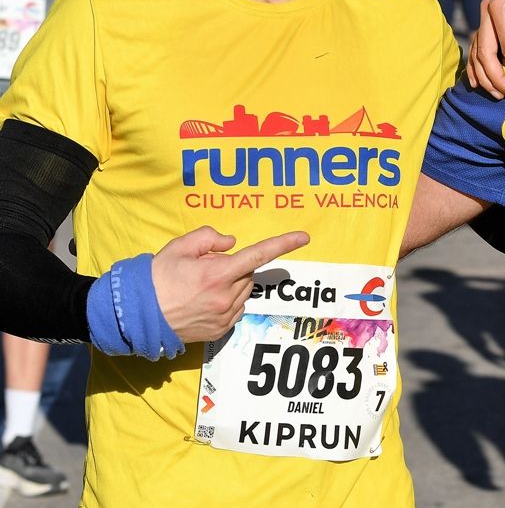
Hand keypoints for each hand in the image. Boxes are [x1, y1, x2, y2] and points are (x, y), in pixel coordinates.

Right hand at [150, 226, 309, 342]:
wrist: (135, 316)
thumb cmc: (155, 279)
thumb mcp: (179, 247)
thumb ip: (209, 238)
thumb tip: (232, 244)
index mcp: (217, 275)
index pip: (258, 255)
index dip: (283, 244)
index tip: (304, 238)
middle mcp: (225, 298)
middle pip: (247, 274)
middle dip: (234, 267)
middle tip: (205, 270)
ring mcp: (224, 317)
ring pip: (243, 292)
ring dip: (231, 285)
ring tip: (200, 288)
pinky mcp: (220, 332)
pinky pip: (236, 309)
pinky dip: (228, 301)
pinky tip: (203, 302)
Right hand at [468, 0, 504, 98]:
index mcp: (503, 4)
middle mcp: (487, 8)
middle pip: (485, 52)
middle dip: (498, 78)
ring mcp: (484, 15)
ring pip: (477, 52)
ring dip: (486, 77)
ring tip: (502, 96)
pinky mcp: (487, 21)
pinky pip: (477, 47)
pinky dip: (478, 67)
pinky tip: (484, 85)